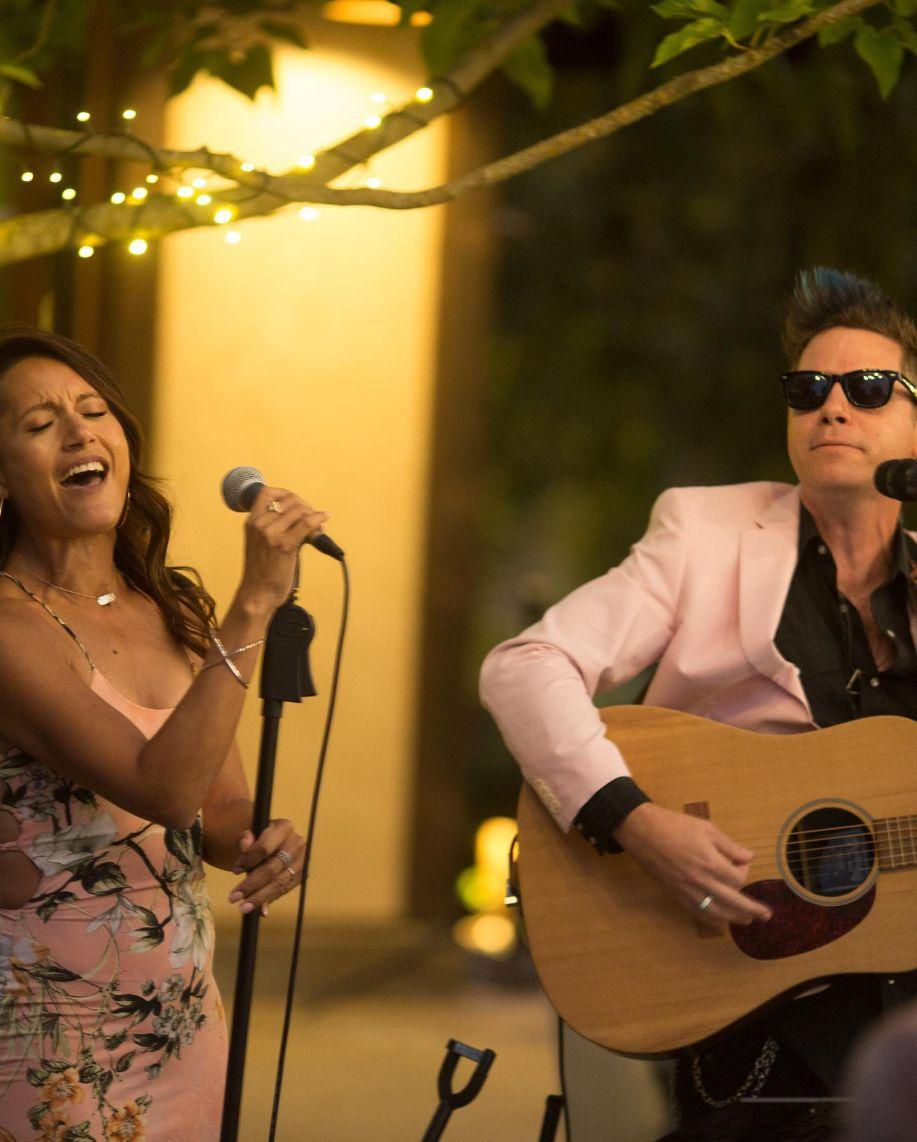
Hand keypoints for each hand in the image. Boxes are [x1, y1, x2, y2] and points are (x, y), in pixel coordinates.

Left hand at [227, 818, 304, 916]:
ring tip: (243, 908)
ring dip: (260, 897)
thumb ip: (242, 837)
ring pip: (280, 882)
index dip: (249, 860)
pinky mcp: (300, 874)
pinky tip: (261, 910)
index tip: (234, 871)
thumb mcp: (244, 830)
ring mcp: (301, 860)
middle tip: (233, 898)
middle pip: (272, 868)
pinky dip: (272, 898)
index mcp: (283, 827)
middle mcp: (296, 843)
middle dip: (251, 885)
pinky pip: (285, 889)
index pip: (265, 848)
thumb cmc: (251, 834)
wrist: (264, 839)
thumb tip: (244, 845)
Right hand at [237, 486, 329, 613]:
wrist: (257, 594)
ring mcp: (270, 534)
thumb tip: (304, 517)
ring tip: (320, 527)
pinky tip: (324, 521)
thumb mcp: (261, 543)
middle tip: (315, 518)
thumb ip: (276, 528)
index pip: (267, 492)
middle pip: (289, 500)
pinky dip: (318, 519)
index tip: (299, 504)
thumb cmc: (262, 572)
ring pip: (299, 510)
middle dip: (306, 506)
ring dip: (314, 516)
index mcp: (252, 522)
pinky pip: (306, 524)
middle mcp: (259, 524)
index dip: (286, 494)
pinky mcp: (284, 545)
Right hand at [613, 803, 771, 928]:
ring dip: (734, 918)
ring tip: (747, 921)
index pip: (738, 878)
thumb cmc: (675, 825)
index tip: (740, 862)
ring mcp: (688, 891)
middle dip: (752, 909)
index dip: (744, 872)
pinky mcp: (677, 895)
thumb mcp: (706, 828)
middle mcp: (702, 882)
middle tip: (766, 915)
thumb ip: (729, 845)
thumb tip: (747, 857)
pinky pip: (698, 913)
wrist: (642, 832)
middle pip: (734, 903)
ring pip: (717, 913)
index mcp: (710, 863)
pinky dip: (712, 919)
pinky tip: (720, 920)